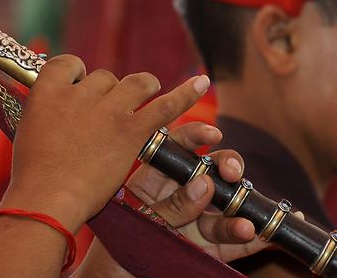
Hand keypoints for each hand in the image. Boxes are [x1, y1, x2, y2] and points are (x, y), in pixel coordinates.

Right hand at [0, 55, 210, 233]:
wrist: (47, 197)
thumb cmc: (32, 172)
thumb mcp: (28, 129)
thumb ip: (42, 111)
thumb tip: (51, 105)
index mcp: (48, 89)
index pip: (67, 64)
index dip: (77, 74)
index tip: (78, 85)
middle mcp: (79, 92)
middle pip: (104, 78)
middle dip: (108, 93)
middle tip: (106, 117)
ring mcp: (108, 109)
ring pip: (134, 83)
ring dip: (142, 88)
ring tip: (147, 94)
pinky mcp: (131, 130)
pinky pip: (165, 106)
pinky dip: (186, 93)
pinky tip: (202, 82)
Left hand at [125, 122, 267, 261]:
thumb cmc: (115, 245)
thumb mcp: (139, 222)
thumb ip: (171, 206)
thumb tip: (206, 184)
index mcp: (152, 180)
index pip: (175, 150)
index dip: (195, 136)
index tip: (213, 133)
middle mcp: (177, 197)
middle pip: (209, 174)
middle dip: (226, 168)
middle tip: (232, 173)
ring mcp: (193, 223)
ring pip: (223, 212)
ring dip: (240, 214)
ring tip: (247, 223)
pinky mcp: (204, 250)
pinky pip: (230, 244)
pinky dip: (251, 241)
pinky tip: (268, 236)